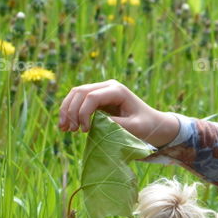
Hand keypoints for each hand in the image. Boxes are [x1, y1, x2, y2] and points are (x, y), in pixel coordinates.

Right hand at [58, 79, 180, 146]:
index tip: (85, 131)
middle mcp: (108, 87)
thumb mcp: (135, 128)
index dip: (83, 113)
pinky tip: (66, 125)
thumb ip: (116, 125)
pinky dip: (70, 111)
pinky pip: (78, 101)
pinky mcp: (97, 98)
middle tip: (70, 130)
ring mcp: (101, 91)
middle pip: (80, 92)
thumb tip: (95, 123)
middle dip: (71, 111)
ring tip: (64, 129)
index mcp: (118, 91)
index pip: (92, 96)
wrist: (153, 124)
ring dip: (67, 110)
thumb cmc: (147, 126)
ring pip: (76, 94)